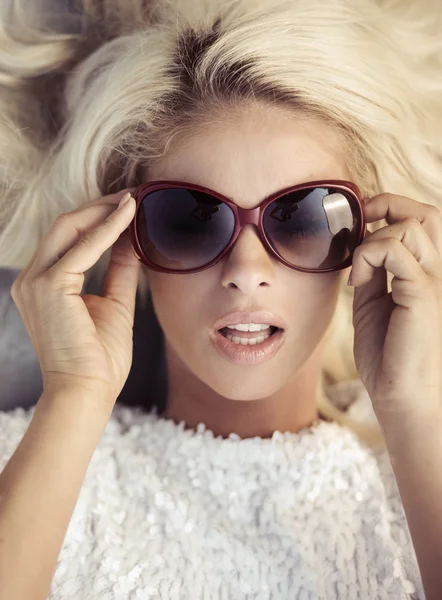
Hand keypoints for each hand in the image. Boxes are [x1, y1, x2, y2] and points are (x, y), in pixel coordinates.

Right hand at [10, 189, 139, 406]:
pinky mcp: (49, 286)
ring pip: (69, 227)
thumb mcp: (114, 304)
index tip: (128, 206)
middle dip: (100, 206)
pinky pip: (83, 247)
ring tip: (134, 199)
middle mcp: (31, 279)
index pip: (67, 238)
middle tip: (133, 194)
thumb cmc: (99, 358)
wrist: (88, 393)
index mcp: (42, 284)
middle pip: (65, 225)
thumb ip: (119, 270)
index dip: (97, 217)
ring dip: (104, 211)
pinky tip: (130, 216)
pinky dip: (108, 229)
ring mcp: (35, 281)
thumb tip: (131, 241)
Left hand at [348, 192, 441, 423]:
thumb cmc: (388, 356)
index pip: (420, 222)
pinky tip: (356, 281)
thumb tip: (358, 246)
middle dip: (388, 204)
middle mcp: (435, 273)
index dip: (389, 209)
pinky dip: (367, 255)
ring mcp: (433, 282)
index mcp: (424, 275)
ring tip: (358, 269)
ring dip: (373, 238)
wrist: (400, 396)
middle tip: (360, 221)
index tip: (358, 222)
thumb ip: (370, 274)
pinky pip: (395, 251)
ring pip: (412, 225)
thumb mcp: (372, 304)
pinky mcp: (423, 294)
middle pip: (426, 214)